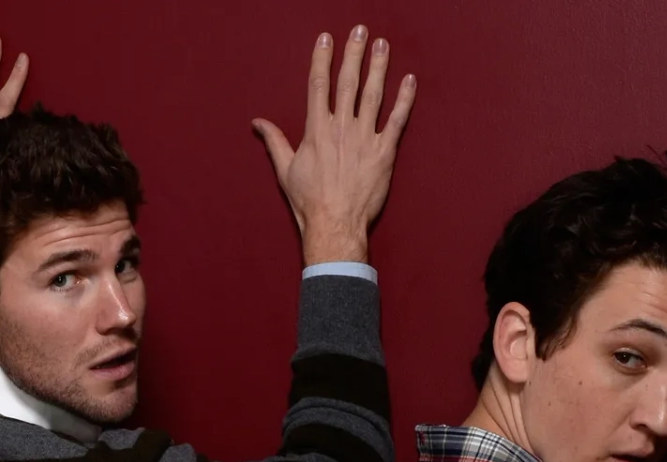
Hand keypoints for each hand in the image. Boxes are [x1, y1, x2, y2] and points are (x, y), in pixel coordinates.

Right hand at [252, 25, 415, 265]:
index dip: (322, 60)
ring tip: (382, 45)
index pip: (318, 86)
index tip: (326, 39)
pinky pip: (397, 120)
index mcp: (316, 131)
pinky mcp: (384, 153)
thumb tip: (258, 122)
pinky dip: (404, 99)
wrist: (334, 225)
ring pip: (373, 95)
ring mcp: (364, 139)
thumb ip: (274, 141)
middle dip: (353, 54)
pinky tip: (409, 80)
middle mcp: (341, 129)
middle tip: (360, 30)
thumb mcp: (285, 170)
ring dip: (378, 67)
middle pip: (348, 83)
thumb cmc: (308, 202)